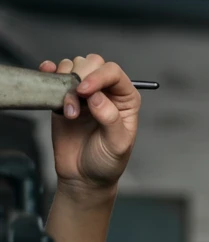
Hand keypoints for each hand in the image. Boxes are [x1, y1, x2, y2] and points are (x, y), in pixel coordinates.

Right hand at [39, 53, 140, 195]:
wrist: (84, 177)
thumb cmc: (106, 163)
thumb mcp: (117, 145)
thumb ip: (111, 119)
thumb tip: (96, 97)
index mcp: (125, 99)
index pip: (113, 73)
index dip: (98, 76)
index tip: (85, 91)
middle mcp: (106, 91)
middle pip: (92, 63)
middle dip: (80, 76)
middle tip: (76, 99)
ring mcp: (84, 93)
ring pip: (73, 66)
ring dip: (65, 83)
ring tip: (69, 111)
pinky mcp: (64, 98)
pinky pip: (56, 75)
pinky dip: (50, 73)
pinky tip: (49, 78)